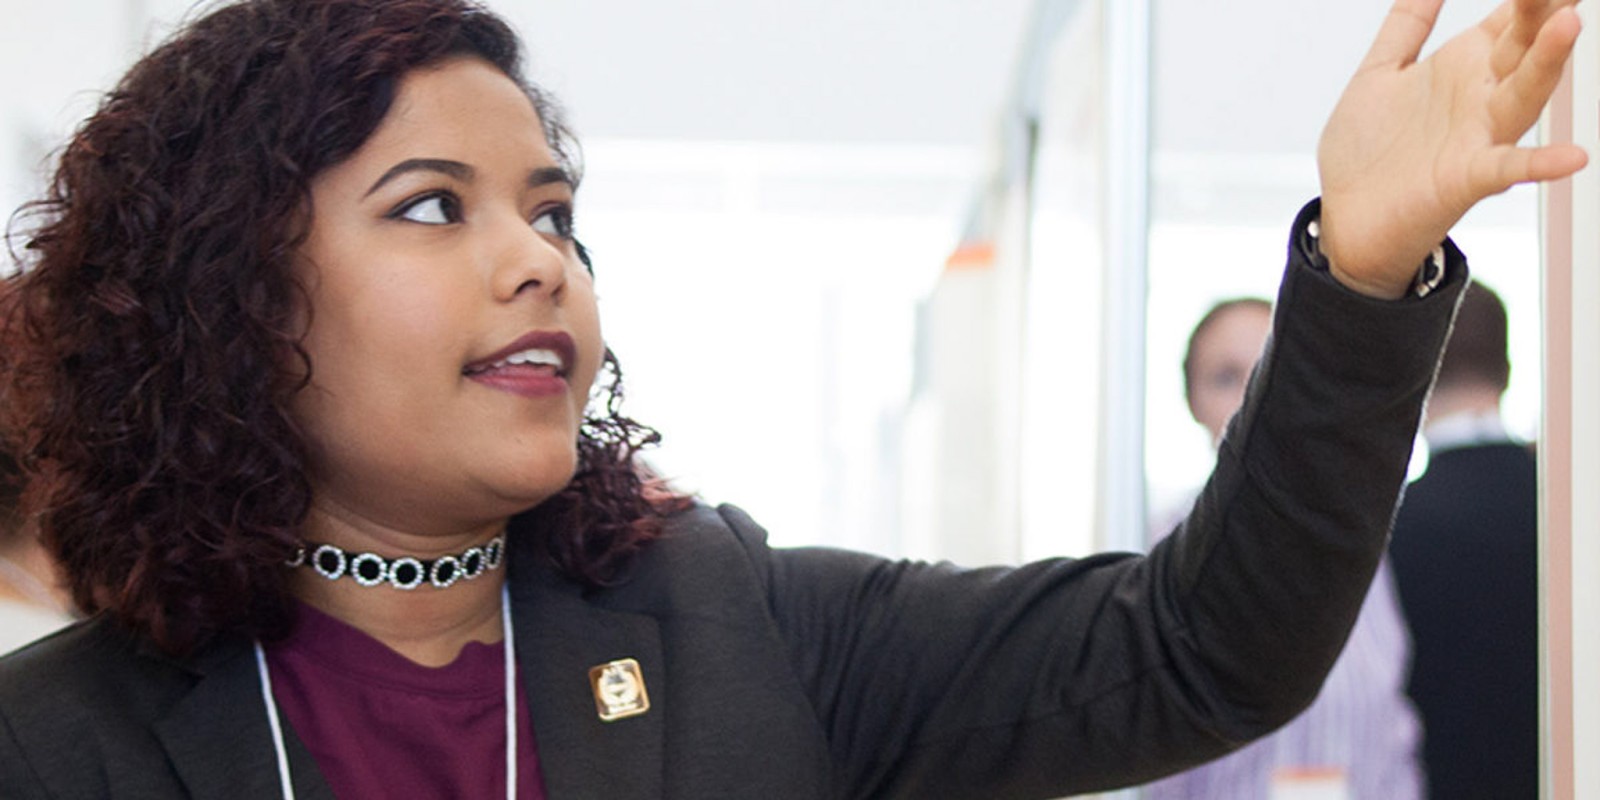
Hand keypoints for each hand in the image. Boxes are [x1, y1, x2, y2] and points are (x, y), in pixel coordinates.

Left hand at [1317, 0, 1588, 297]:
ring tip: (1570, 23)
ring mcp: (1477, 137)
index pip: (1510, 19)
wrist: (1347, 219)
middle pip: (1524, 45)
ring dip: (1547, 61)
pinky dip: (1540, 164)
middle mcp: (1478, 97)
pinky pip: (1508, 168)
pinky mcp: (1465, 178)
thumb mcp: (1379, 73)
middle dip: (1544, 11)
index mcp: (1461, 68)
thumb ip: (1407, 25)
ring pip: (1523, 94)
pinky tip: (1573, 156)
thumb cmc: (1367, 153)